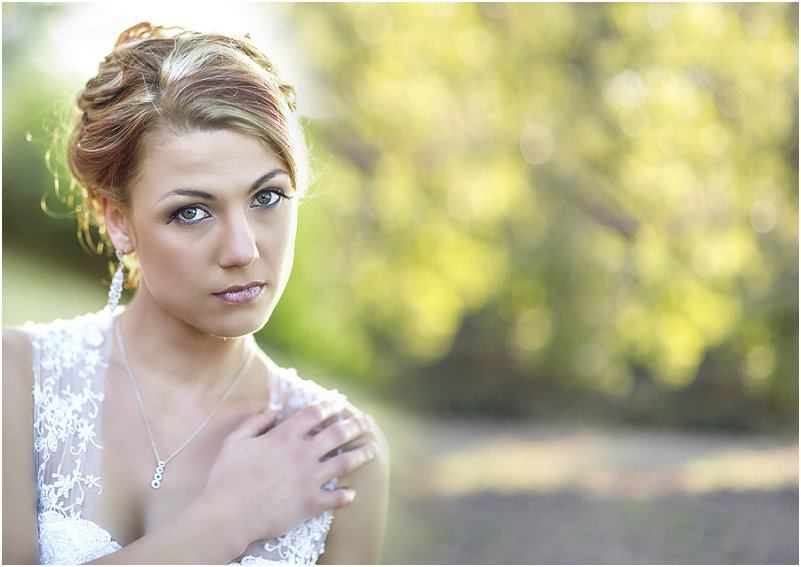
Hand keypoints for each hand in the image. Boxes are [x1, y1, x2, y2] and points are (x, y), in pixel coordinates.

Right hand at [203, 399, 376, 542]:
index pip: (315, 413)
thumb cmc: (227, 478)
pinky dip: (347, 495)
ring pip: (345, 463)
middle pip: (337, 434)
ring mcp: (309, 479)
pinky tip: (353, 493)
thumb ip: (254, 423)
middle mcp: (302, 454)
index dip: (329, 405)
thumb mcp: (235, 442)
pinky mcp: (311, 503)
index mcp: (284, 437)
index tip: (339, 404)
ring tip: (373, 450)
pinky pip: (336, 498)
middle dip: (356, 425)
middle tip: (367, 422)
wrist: (229, 515)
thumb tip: (272, 411)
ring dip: (362, 454)